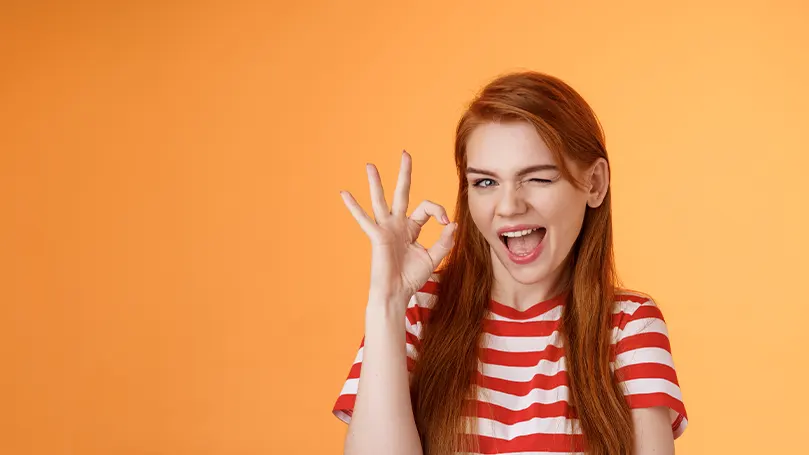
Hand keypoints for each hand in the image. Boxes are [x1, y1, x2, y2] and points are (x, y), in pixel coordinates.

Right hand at [340, 151, 456, 299]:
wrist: (396, 293)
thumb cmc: (411, 278)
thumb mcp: (433, 257)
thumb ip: (444, 241)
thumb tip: (453, 223)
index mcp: (411, 228)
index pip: (426, 208)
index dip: (439, 211)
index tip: (447, 222)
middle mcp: (397, 224)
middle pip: (402, 193)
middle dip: (404, 173)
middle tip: (405, 153)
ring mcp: (385, 228)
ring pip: (380, 200)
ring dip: (375, 182)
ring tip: (370, 165)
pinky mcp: (376, 236)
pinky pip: (363, 219)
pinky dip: (353, 207)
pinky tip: (344, 193)